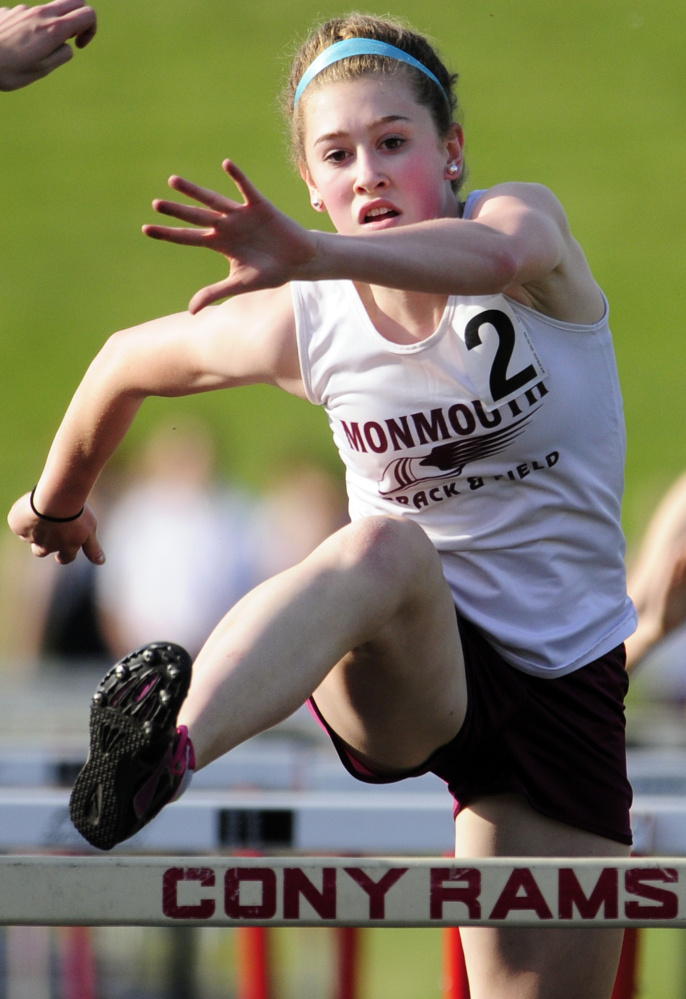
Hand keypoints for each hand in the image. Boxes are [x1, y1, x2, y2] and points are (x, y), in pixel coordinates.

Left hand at [0, 0, 96, 90]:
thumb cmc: (9, 70)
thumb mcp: (43, 70)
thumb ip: (61, 54)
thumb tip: (67, 45)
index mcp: (53, 28)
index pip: (87, 14)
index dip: (91, 30)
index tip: (79, 45)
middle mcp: (40, 13)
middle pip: (73, 2)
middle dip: (78, 18)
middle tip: (70, 39)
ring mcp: (23, 9)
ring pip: (49, 10)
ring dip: (51, 26)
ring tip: (33, 50)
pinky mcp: (10, 11)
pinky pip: (29, 16)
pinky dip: (31, 28)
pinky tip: (16, 45)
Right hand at [7, 491, 103, 564]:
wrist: (55, 500)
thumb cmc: (76, 513)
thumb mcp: (89, 530)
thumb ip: (93, 548)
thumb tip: (101, 563)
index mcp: (66, 548)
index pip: (65, 558)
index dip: (63, 557)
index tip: (61, 557)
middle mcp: (47, 547)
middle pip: (41, 552)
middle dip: (44, 546)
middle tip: (46, 534)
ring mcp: (31, 537)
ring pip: (29, 537)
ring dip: (34, 530)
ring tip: (38, 515)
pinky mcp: (18, 526)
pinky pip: (18, 525)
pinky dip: (23, 519)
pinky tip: (29, 509)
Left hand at [143, 159, 318, 312]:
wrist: (299, 262)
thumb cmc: (270, 272)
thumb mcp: (239, 284)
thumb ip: (214, 292)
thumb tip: (190, 311)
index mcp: (219, 243)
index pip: (188, 237)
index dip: (169, 234)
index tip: (147, 229)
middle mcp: (226, 226)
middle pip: (196, 217)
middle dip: (176, 211)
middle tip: (155, 204)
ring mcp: (242, 215)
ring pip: (213, 200)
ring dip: (194, 191)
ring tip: (173, 181)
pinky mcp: (260, 206)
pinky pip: (246, 189)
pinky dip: (238, 177)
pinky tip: (226, 164)